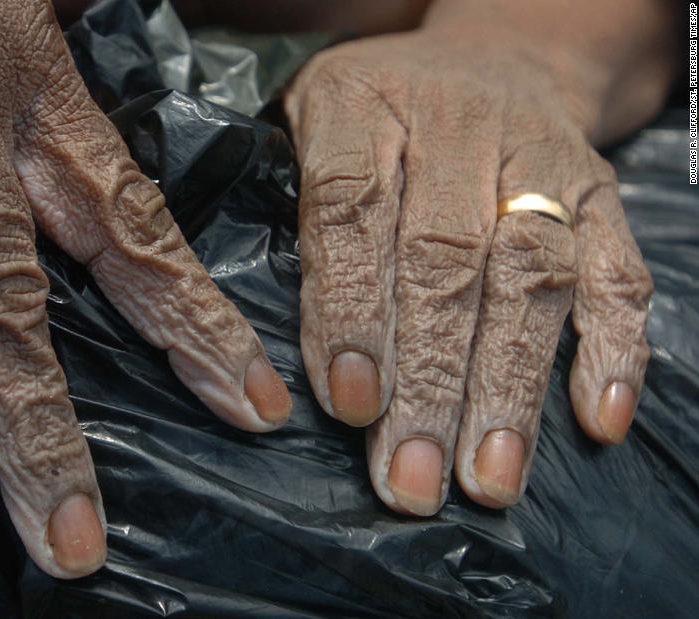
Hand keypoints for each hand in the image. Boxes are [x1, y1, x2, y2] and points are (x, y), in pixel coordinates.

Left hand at [283, 25, 652, 514]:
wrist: (493, 53)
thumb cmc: (377, 114)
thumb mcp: (309, 129)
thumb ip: (304, 223)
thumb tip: (311, 364)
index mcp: (362, 103)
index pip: (351, 206)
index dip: (350, 308)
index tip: (350, 401)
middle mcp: (456, 124)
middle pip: (444, 259)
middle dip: (428, 380)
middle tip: (409, 475)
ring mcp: (537, 157)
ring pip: (531, 275)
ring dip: (509, 386)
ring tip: (486, 476)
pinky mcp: (599, 190)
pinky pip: (618, 271)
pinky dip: (611, 349)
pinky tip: (594, 421)